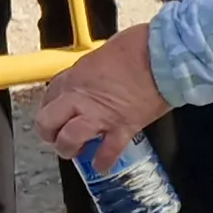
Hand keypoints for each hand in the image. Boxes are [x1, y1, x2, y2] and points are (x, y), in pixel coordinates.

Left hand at [33, 25, 169, 166]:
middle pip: (48, 121)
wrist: (164, 58)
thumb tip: (97, 74)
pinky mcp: (122, 127)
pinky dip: (103, 161)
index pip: (49, 95)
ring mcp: (100, 115)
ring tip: (75, 150)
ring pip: (69, 140)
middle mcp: (81, 98)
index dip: (50, 106)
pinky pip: (108, 151)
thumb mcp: (105, 50)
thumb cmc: (140, 46)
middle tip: (56, 135)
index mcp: (77, 76)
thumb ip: (94, 68)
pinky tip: (101, 165)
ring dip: (69, 148)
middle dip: (49, 132)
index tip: (56, 109)